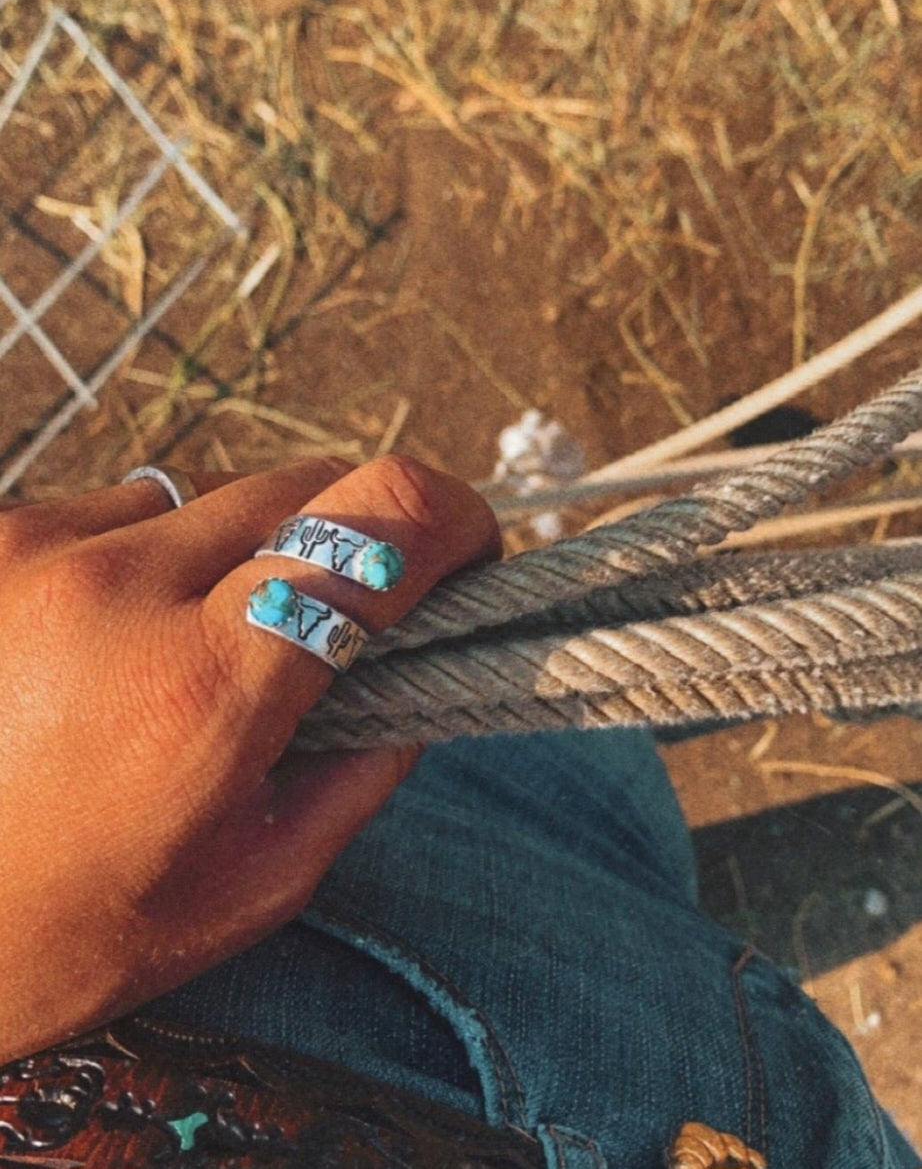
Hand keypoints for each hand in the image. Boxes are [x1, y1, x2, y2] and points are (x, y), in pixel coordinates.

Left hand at [0, 456, 498, 1061]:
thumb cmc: (68, 933)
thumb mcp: (252, 882)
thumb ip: (360, 768)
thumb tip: (418, 671)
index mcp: (200, 688)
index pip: (371, 524)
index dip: (449, 517)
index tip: (468, 551)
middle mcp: (115, 588)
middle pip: (304, 489)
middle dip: (351, 541)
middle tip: (339, 619)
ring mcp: (36, 547)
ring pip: (212, 499)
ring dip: (239, 556)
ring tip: (190, 652)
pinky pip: (123, 511)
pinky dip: (150, 560)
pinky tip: (111, 644)